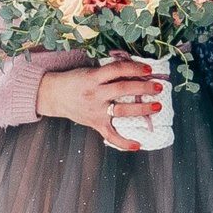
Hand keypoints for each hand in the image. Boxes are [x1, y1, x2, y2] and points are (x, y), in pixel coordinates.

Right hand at [37, 60, 163, 149]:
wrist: (54, 94)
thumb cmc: (75, 80)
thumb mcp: (89, 71)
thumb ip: (109, 72)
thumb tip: (135, 72)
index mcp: (93, 77)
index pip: (117, 69)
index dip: (134, 68)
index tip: (149, 69)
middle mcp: (95, 94)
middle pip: (123, 89)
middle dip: (144, 88)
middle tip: (159, 87)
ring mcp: (95, 111)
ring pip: (122, 111)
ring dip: (141, 109)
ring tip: (157, 107)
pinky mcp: (95, 124)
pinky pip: (111, 135)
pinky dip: (124, 142)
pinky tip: (138, 145)